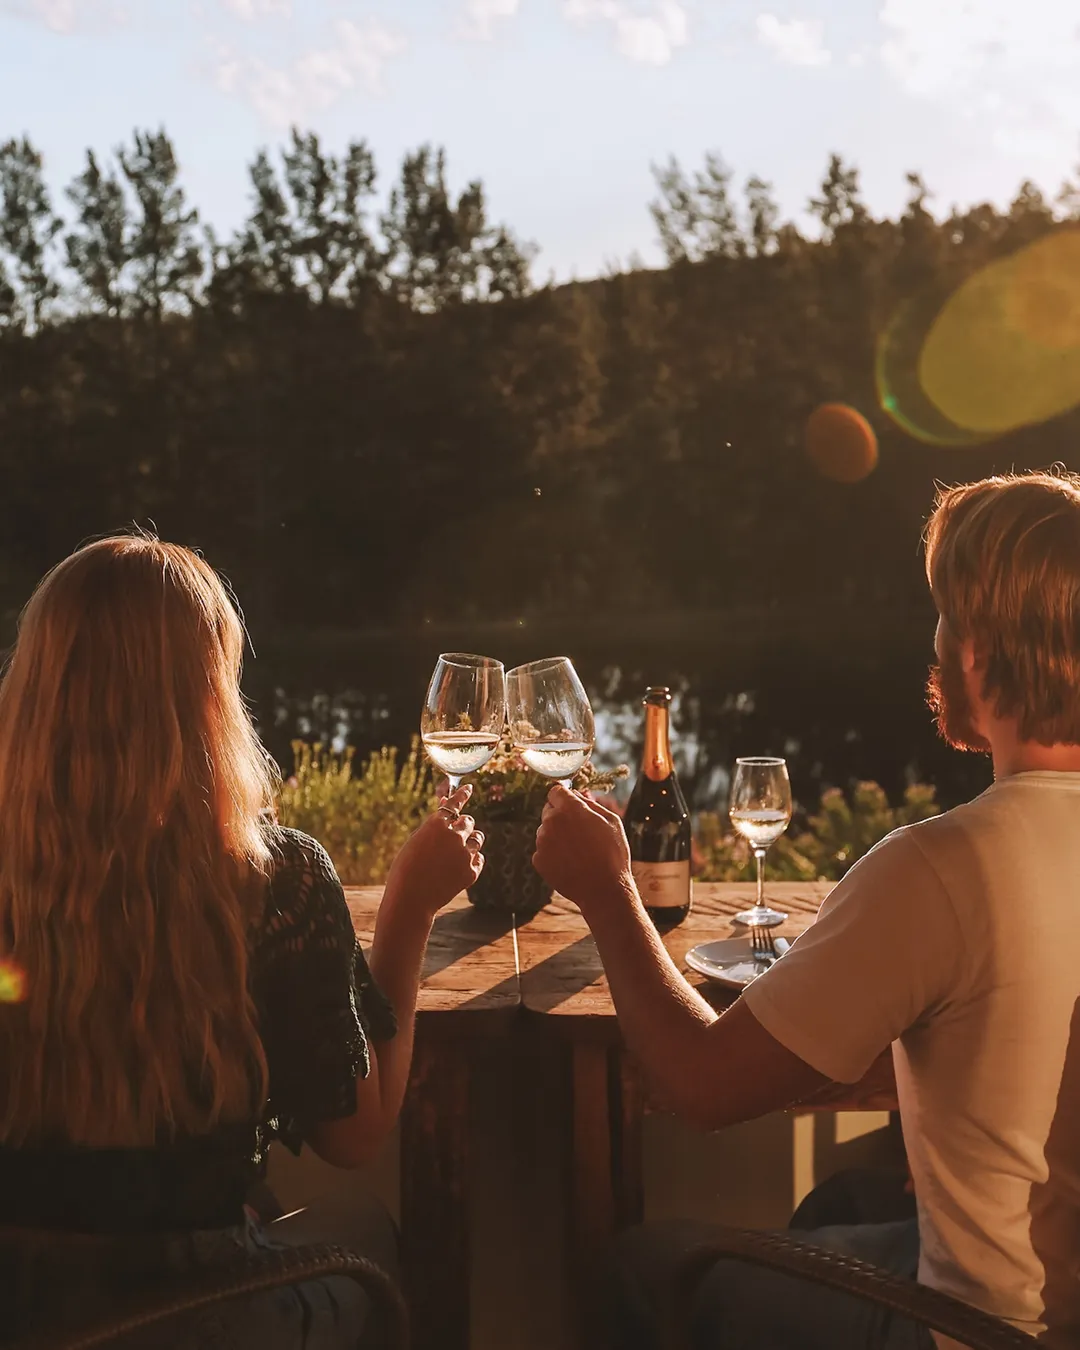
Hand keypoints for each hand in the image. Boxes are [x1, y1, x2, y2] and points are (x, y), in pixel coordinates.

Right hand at [385, 784, 484, 917]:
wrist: (411, 898)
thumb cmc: (406, 869)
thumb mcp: (416, 841)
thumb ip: (433, 827)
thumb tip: (446, 813)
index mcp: (437, 824)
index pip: (454, 803)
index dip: (463, 795)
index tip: (470, 788)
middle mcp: (454, 835)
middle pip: (468, 821)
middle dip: (462, 826)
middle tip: (453, 836)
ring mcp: (465, 854)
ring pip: (477, 838)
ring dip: (470, 841)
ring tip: (456, 853)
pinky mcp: (471, 871)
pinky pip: (479, 858)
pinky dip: (472, 860)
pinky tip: (458, 868)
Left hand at [533, 785, 633, 912]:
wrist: (603, 889)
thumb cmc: (612, 854)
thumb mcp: (611, 822)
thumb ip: (591, 803)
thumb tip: (578, 793)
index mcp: (570, 809)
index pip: (556, 791)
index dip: (564, 797)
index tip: (571, 804)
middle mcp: (551, 822)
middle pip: (549, 810)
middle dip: (560, 816)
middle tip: (579, 832)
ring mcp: (542, 841)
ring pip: (544, 831)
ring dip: (556, 836)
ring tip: (577, 851)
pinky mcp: (538, 859)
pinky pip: (542, 849)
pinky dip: (552, 854)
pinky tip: (569, 862)